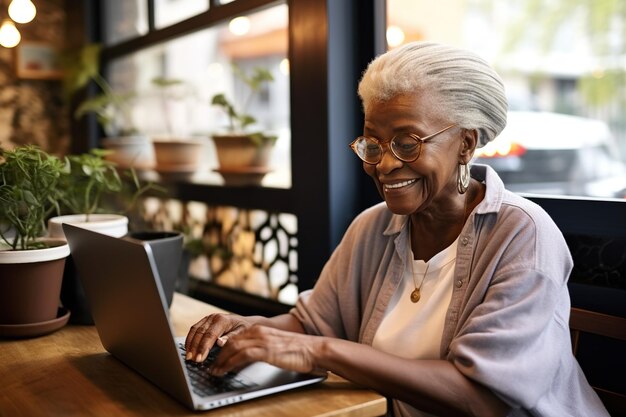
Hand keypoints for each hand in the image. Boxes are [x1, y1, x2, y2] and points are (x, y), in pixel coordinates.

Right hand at [185, 313, 251, 361]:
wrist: (246, 322)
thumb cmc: (244, 329)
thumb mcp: (241, 333)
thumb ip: (230, 338)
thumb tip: (219, 343)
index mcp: (222, 320)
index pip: (210, 335)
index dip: (203, 347)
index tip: (199, 358)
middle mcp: (213, 317)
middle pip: (200, 333)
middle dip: (195, 347)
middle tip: (192, 360)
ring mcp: (208, 318)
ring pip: (194, 331)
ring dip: (190, 344)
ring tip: (188, 357)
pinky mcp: (204, 321)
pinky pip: (194, 330)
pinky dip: (190, 340)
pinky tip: (188, 349)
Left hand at [210, 324, 326, 376]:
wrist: (314, 350)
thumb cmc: (298, 352)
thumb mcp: (274, 348)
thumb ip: (259, 349)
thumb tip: (243, 360)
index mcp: (260, 329)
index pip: (234, 336)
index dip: (221, 348)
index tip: (213, 358)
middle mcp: (258, 331)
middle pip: (229, 341)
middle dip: (216, 354)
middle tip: (208, 365)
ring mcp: (261, 339)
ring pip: (232, 347)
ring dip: (219, 360)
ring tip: (213, 371)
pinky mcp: (265, 349)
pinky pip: (241, 355)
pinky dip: (228, 363)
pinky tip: (223, 371)